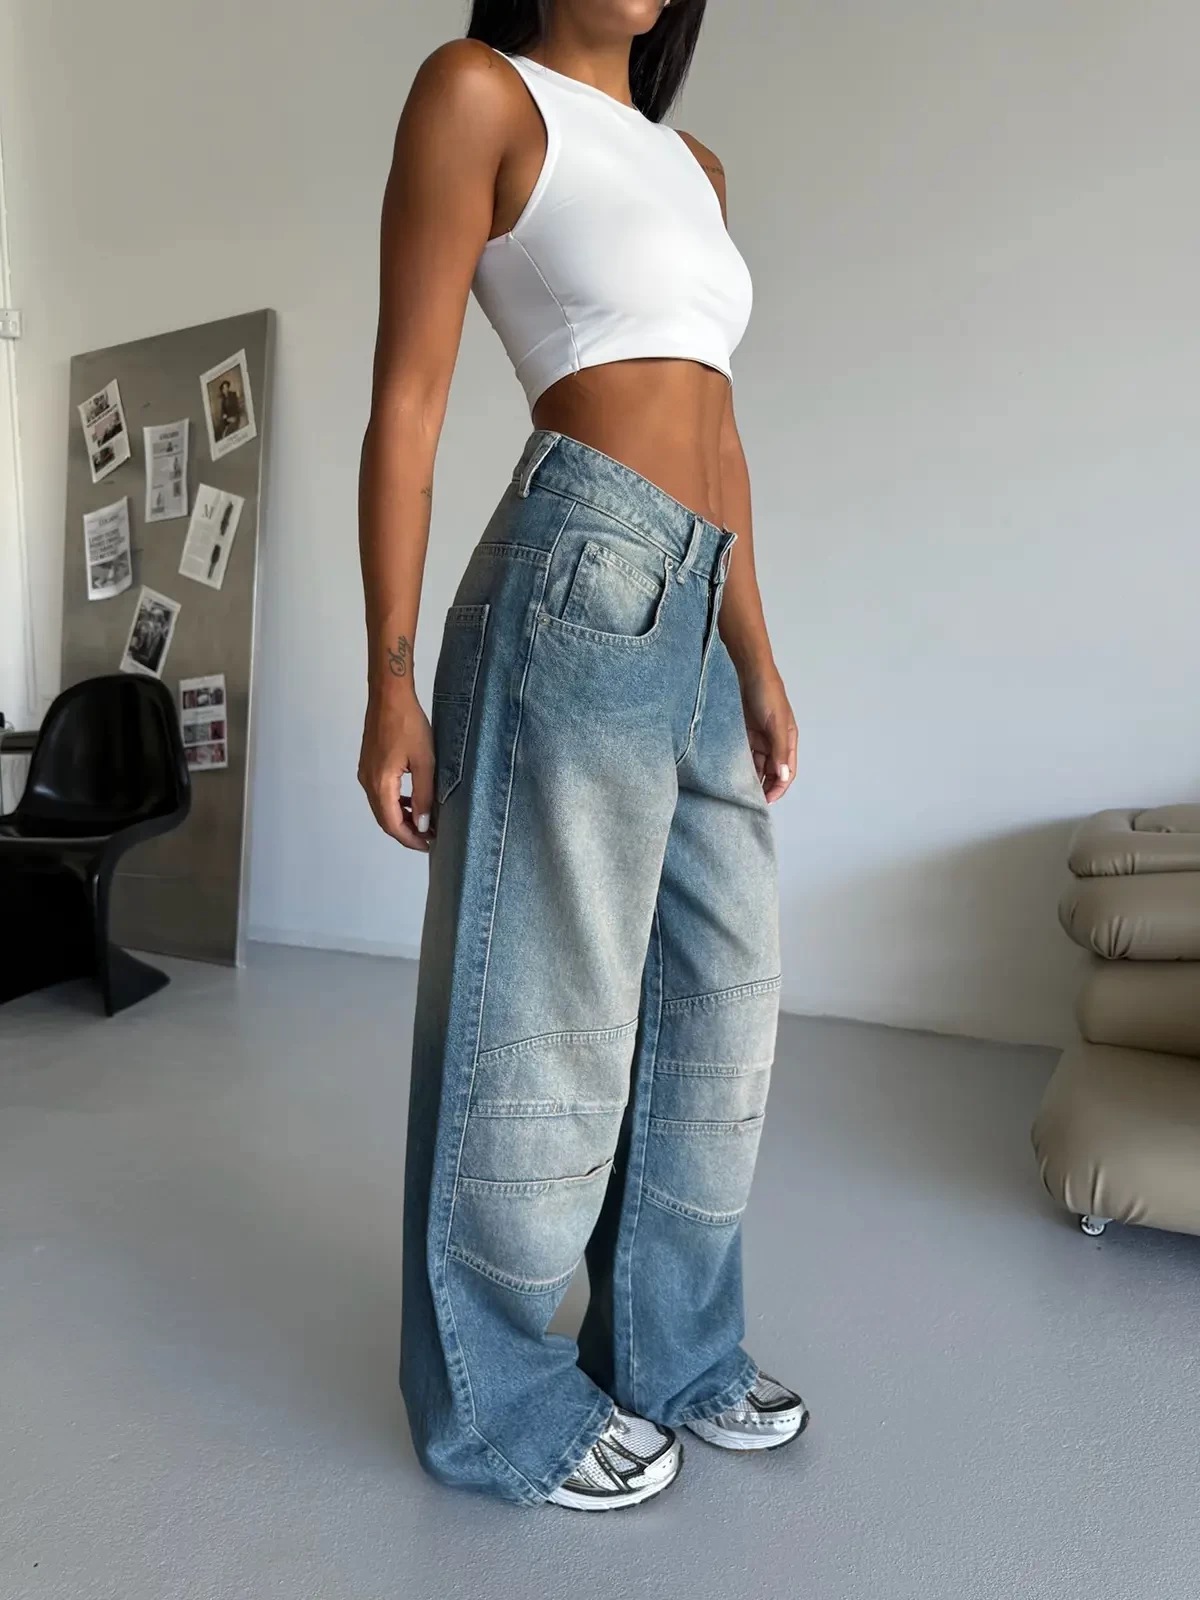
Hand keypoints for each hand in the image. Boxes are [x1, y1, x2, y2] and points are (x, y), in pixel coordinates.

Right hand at [358, 689, 435, 850]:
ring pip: (382, 807)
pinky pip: (380, 793)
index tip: (428, 845)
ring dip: (401, 818)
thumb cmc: (408, 724)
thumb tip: (422, 825)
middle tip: (428, 837)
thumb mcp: (424, 762)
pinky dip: (395, 803)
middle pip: (384, 819)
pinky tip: (412, 801)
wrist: (389, 696)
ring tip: (424, 822)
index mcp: (380, 784)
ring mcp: (366, 773)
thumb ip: (423, 796)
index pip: (392, 824)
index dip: (410, 839)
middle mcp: (368, 782)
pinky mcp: (369, 765)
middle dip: (406, 832)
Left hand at [740, 668, 796, 803]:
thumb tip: (783, 776)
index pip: (787, 772)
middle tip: (751, 800)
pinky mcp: (746, 734)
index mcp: (788, 740)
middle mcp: (776, 742)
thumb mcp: (776, 724)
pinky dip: (742, 765)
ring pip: (758, 765)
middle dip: (765, 786)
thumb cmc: (767, 694)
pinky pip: (745, 754)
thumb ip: (779, 751)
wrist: (749, 671)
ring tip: (741, 791)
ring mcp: (760, 738)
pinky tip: (733, 774)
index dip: (779, 787)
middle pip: (772, 771)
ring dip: (752, 777)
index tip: (766, 801)